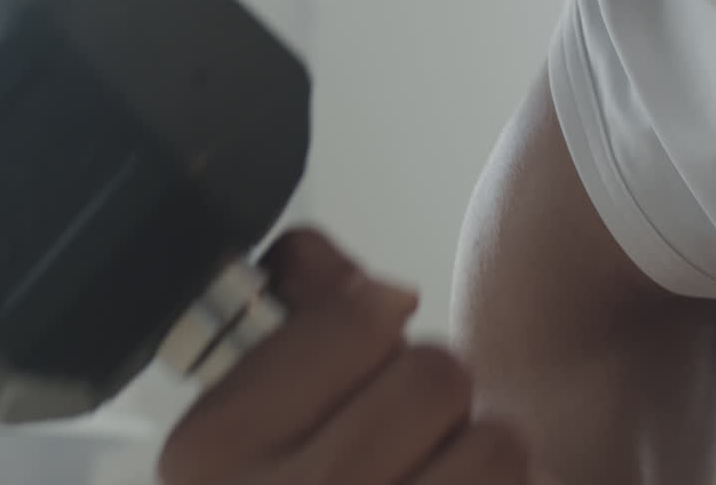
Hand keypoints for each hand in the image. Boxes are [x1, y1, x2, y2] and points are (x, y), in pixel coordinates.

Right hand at [158, 228, 533, 484]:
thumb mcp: (248, 418)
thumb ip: (283, 320)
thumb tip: (310, 254)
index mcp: (218, 447)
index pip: (361, 313)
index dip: (373, 318)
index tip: (363, 348)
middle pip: (436, 372)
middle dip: (428, 392)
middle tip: (399, 426)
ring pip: (498, 441)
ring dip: (478, 451)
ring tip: (432, 473)